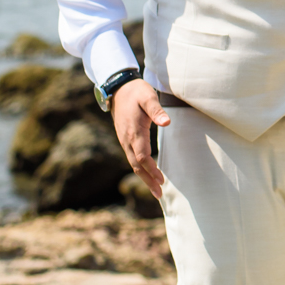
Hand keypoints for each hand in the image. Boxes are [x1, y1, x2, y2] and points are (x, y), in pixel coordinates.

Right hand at [111, 80, 170, 197]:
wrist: (118, 89)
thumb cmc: (136, 92)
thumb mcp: (148, 97)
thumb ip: (157, 110)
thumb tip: (166, 123)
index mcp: (133, 132)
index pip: (142, 156)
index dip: (151, 169)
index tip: (162, 179)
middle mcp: (127, 140)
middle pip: (136, 165)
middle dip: (148, 181)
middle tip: (160, 194)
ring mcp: (124, 141)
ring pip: (133, 164)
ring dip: (144, 178)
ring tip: (156, 190)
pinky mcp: (125, 140)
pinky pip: (132, 158)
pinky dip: (141, 169)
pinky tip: (148, 175)